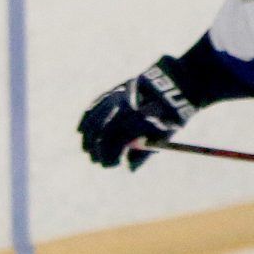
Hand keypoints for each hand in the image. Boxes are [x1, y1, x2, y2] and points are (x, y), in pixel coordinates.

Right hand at [78, 62, 197, 169]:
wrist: (173, 84)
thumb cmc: (169, 116)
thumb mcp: (163, 136)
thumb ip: (145, 153)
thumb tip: (128, 168)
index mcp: (142, 118)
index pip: (119, 141)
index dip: (111, 155)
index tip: (110, 164)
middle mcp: (127, 106)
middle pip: (104, 130)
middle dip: (97, 148)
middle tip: (95, 161)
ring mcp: (118, 96)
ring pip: (96, 117)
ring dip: (88, 136)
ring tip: (86, 150)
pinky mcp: (114, 90)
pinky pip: (95, 105)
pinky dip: (87, 118)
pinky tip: (81, 130)